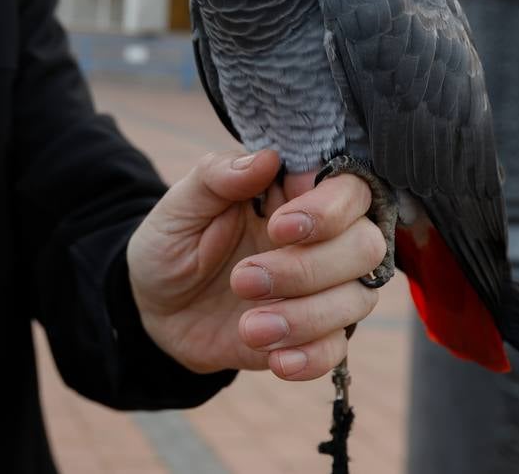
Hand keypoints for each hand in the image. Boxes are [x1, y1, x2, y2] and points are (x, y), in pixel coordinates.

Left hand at [126, 149, 384, 380]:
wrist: (153, 307)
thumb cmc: (172, 243)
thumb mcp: (181, 206)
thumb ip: (218, 176)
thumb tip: (266, 158)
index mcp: (292, 195)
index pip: (349, 188)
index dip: (328, 209)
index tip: (280, 227)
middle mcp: (321, 239)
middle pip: (365, 245)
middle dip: (309, 268)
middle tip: (244, 279)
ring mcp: (321, 289)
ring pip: (357, 299)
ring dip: (306, 316)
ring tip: (248, 326)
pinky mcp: (311, 334)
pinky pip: (337, 348)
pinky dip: (312, 356)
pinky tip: (276, 360)